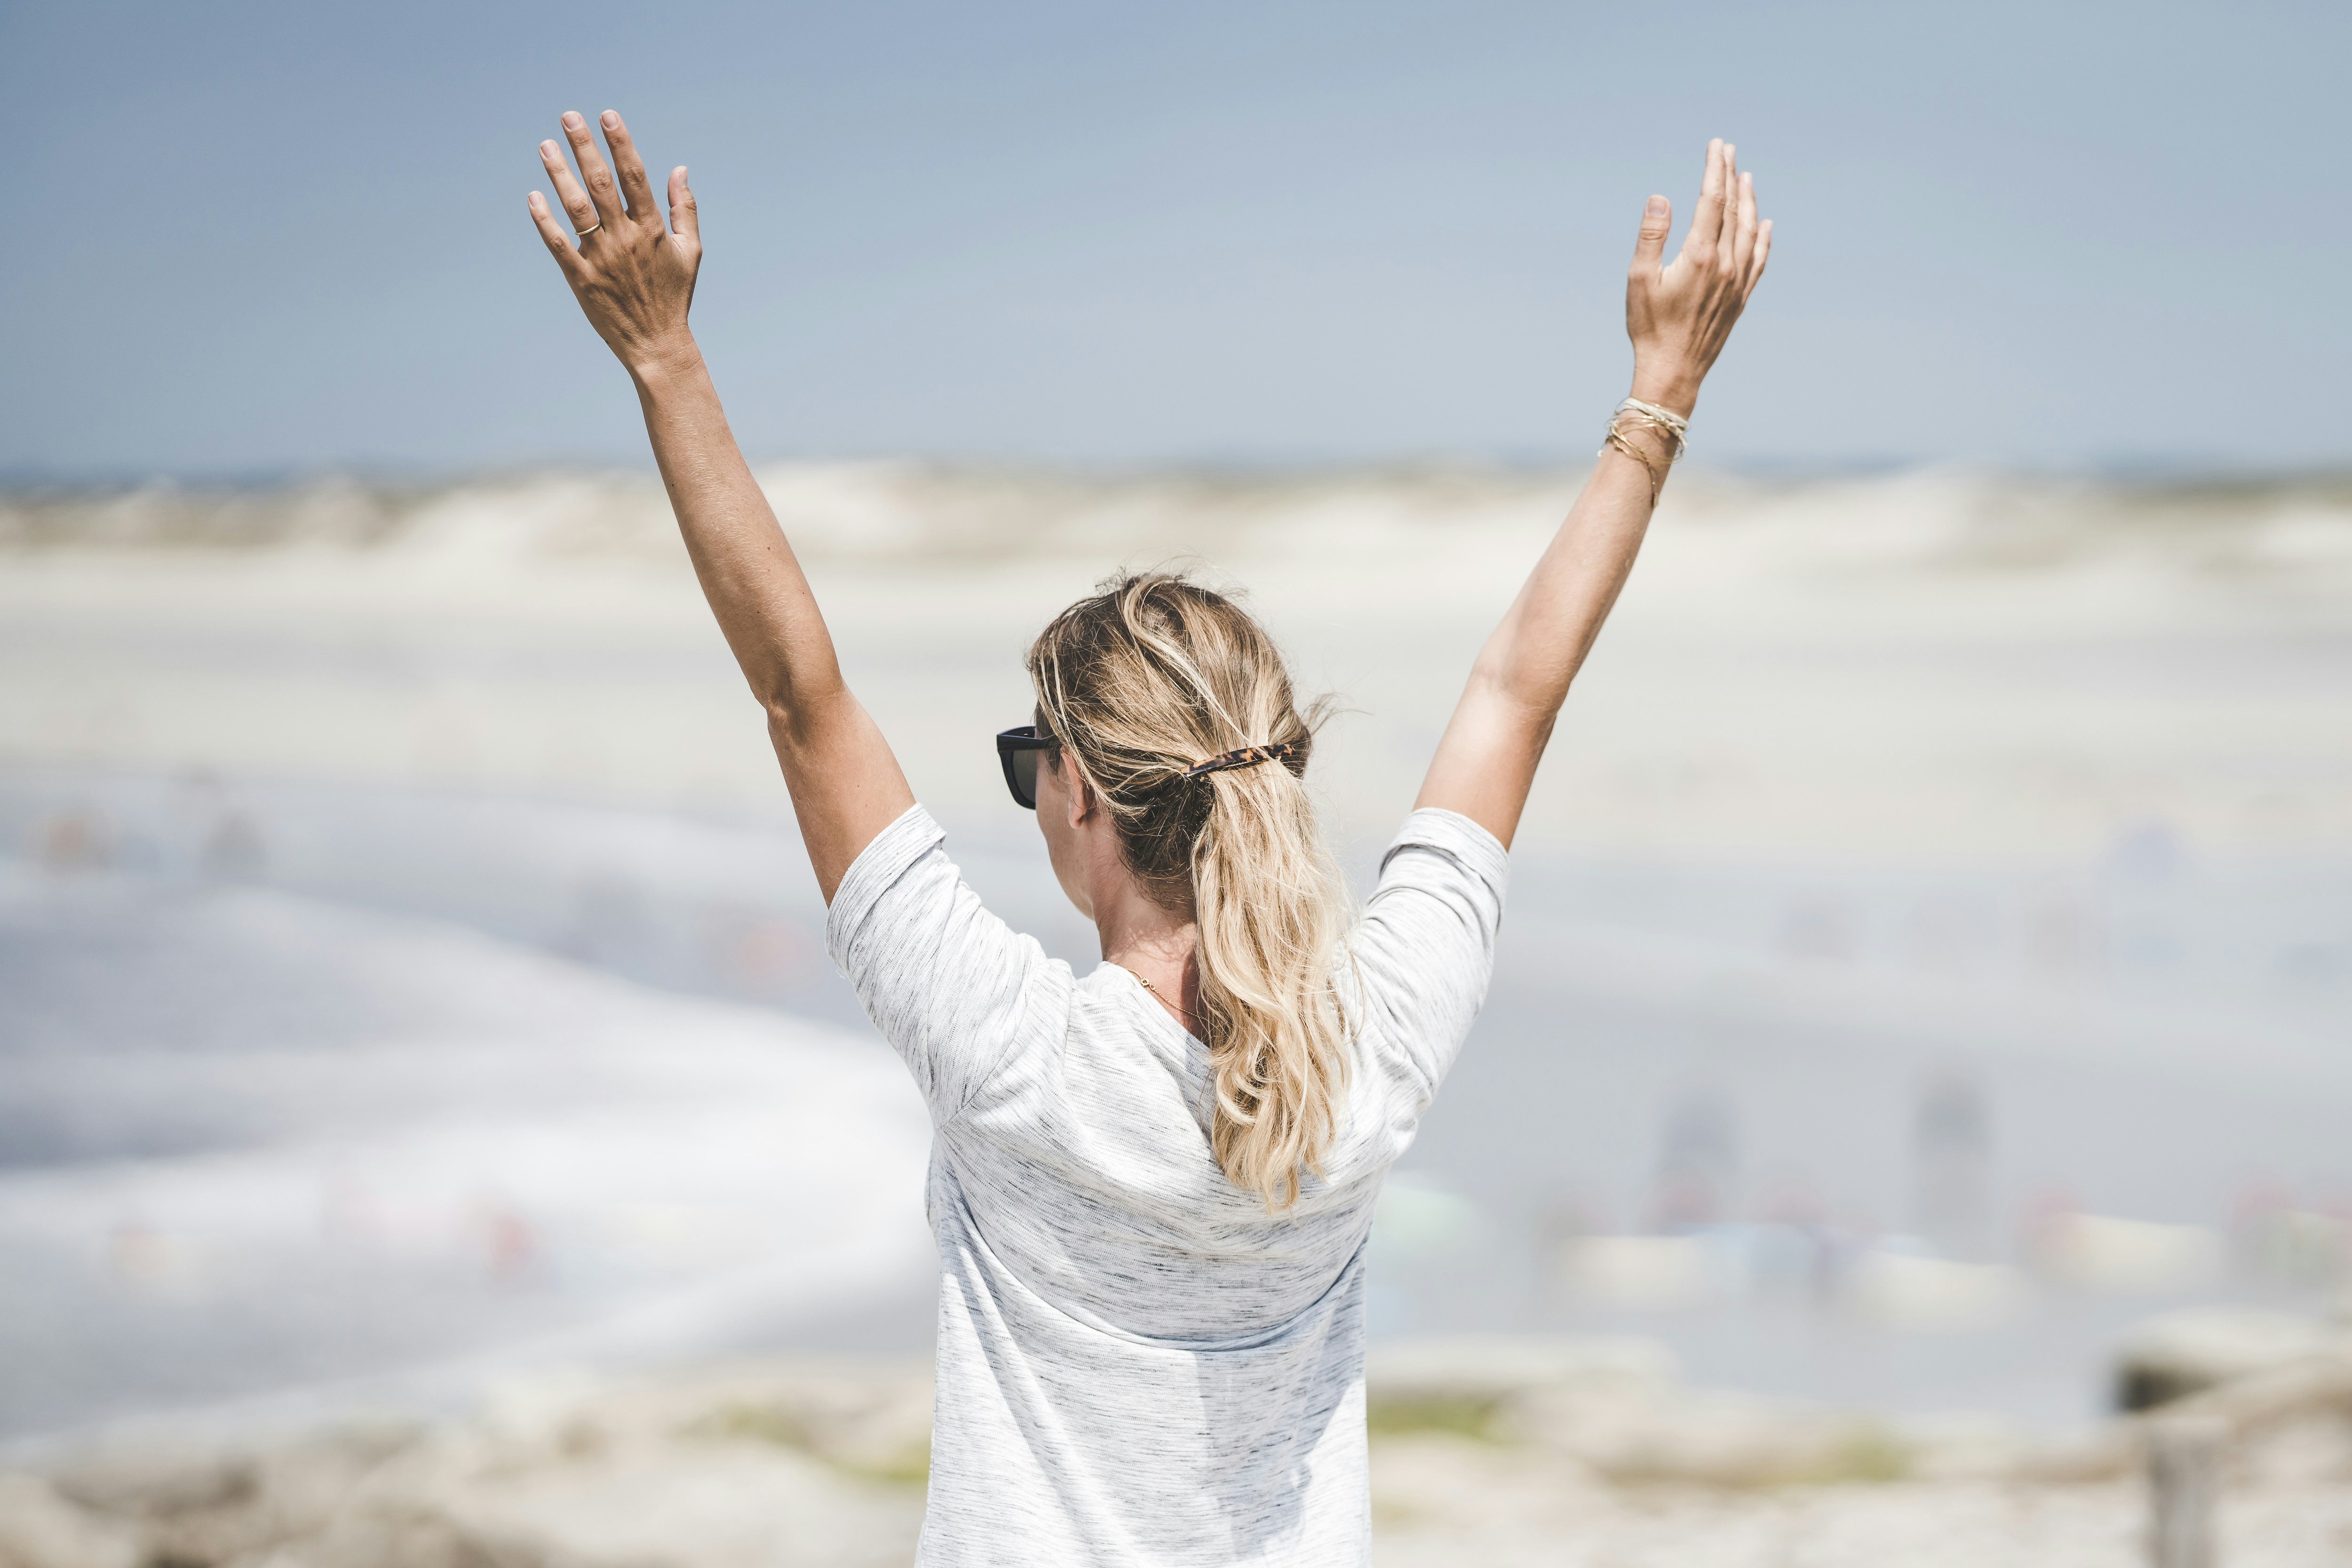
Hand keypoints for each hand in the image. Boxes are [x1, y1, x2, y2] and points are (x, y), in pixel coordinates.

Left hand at [528, 110, 701, 379]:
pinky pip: (558, 244)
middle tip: (568, 117)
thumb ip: (684, 208)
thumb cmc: (674, 296)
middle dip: (585, 147)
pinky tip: (533, 196)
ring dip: (559, 173)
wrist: (657, 344)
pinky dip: (544, 220)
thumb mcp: (691, 251)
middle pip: (601, 184)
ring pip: (576, 208)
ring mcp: (601, 259)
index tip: (607, 116)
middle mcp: (625, 240)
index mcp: (652, 230)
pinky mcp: (581, 280)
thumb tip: (679, 169)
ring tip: (545, 145)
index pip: (634, 177)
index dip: (620, 144)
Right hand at [1624, 139, 1770, 416]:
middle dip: (1730, 176)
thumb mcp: (1638, 279)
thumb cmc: (1649, 327)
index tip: (1716, 146)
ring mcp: (1738, 282)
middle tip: (1728, 151)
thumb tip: (1660, 198)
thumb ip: (1651, 236)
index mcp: (1700, 255)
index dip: (1715, 169)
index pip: (1712, 199)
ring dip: (1748, 200)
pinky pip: (1759, 259)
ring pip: (1749, 229)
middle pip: (1733, 208)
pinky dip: (1763, 237)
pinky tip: (1765, 224)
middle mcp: (1726, 264)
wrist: (1673, 372)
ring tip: (1746, 177)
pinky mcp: (1741, 298)